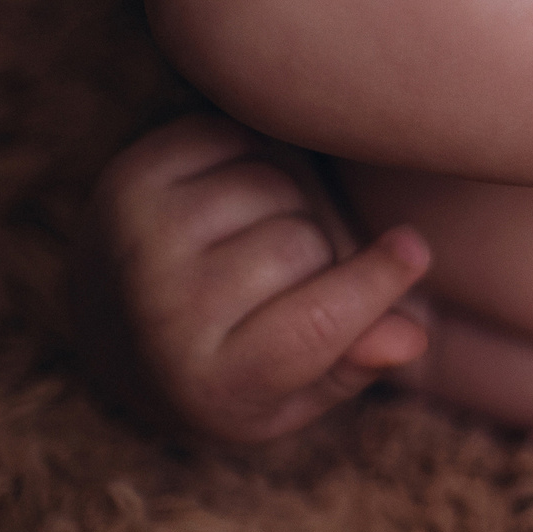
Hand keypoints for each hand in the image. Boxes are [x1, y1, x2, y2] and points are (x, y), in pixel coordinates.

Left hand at [88, 115, 431, 441]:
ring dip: (287, 202)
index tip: (415, 250)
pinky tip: (236, 197)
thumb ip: (354, 364)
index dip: (378, 281)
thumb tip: (411, 338)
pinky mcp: (126, 181)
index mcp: (209, 383)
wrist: (117, 334)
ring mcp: (137, 241)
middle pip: (300, 242)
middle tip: (301, 270)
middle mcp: (160, 312)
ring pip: (270, 185)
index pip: (315, 322)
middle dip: (321, 249)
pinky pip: (230, 139)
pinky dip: (249, 156)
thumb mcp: (296, 392)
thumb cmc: (236, 365)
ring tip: (266, 234)